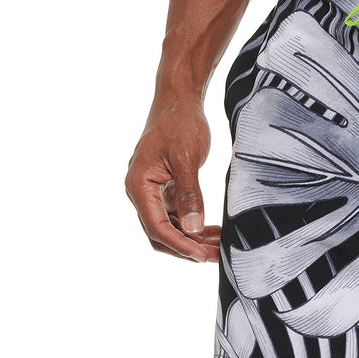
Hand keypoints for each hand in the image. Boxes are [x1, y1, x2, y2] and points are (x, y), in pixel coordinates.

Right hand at [125, 100, 220, 262]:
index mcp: (138, 184)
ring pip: (170, 230)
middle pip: (160, 235)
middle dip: (187, 249)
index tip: (202, 256)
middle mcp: (141, 193)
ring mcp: (153, 194)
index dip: (180, 245)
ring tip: (220, 247)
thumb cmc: (179, 123)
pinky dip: (196, 229)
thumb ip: (189, 194)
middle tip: (216, 256)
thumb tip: (193, 229)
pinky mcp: (166, 192)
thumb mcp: (186, 158)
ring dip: (194, 241)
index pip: (156, 226)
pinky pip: (178, 219)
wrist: (179, 100)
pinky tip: (215, 233)